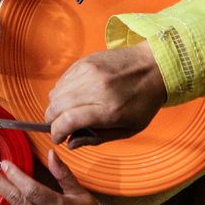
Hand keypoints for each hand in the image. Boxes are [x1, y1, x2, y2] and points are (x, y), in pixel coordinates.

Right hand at [45, 44, 165, 145]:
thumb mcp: (129, 129)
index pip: (68, 121)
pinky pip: (62, 79)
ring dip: (55, 107)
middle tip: (58, 128)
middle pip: (57, 106)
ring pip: (56, 92)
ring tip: (65, 113)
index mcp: (109, 109)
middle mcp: (96, 88)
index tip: (58, 139)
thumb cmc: (144, 101)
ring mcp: (88, 71)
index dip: (56, 133)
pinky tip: (72, 98)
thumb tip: (71, 144)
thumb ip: (98, 138)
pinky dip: (61, 92)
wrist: (154, 66)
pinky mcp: (85, 61)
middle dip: (51, 121)